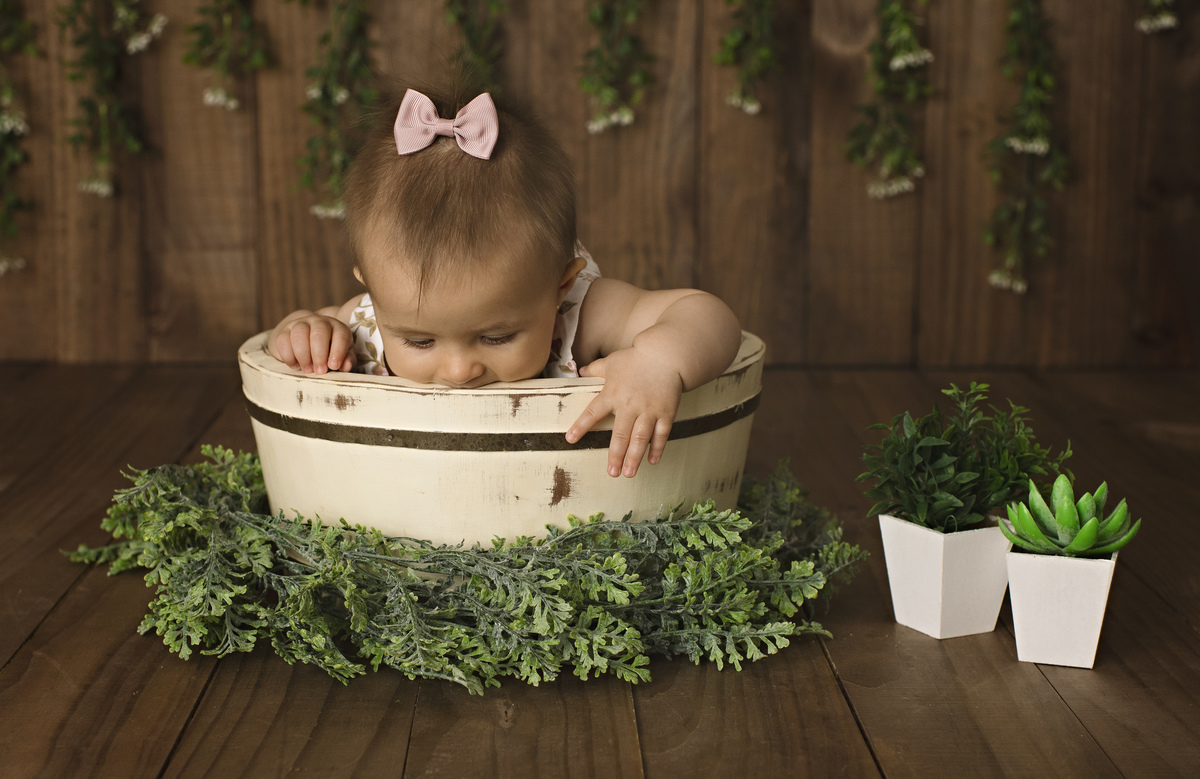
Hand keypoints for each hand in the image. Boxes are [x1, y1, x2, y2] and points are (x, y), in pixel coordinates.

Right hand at [268, 311, 356, 373]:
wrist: (309, 340)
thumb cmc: (330, 352)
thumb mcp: (343, 356)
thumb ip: (347, 360)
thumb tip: (346, 366)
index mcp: (337, 328)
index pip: (340, 335)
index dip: (338, 351)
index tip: (333, 366)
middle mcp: (320, 322)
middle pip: (319, 332)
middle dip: (319, 354)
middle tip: (319, 371)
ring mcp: (301, 323)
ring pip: (299, 333)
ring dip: (303, 354)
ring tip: (307, 370)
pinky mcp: (285, 330)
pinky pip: (283, 340)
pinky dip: (288, 355)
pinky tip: (294, 365)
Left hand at [566, 348, 682, 477]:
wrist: (666, 355)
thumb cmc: (636, 358)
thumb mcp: (611, 362)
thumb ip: (594, 369)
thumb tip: (579, 371)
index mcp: (612, 393)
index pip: (593, 412)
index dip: (581, 426)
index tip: (570, 439)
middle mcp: (630, 405)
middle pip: (621, 434)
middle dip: (616, 455)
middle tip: (612, 473)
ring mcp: (649, 410)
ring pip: (641, 438)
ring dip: (634, 457)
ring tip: (628, 473)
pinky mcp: (666, 412)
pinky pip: (661, 434)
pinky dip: (657, 448)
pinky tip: (652, 461)